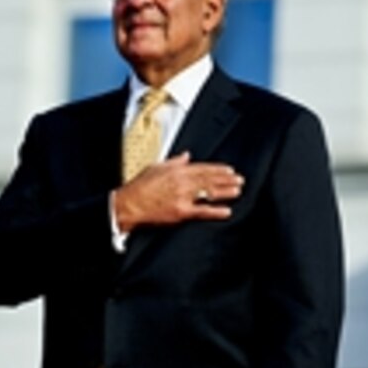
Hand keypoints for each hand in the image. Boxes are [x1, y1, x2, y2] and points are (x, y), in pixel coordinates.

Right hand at [112, 152, 242, 232]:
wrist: (128, 205)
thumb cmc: (139, 187)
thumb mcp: (156, 167)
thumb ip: (174, 161)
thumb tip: (186, 156)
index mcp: (177, 170)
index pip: (203, 168)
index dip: (218, 169)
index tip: (229, 170)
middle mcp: (182, 182)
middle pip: (209, 179)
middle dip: (226, 180)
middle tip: (240, 180)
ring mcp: (183, 197)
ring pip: (209, 192)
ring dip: (226, 192)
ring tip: (237, 191)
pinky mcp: (181, 212)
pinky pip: (202, 211)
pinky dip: (216, 211)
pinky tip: (226, 211)